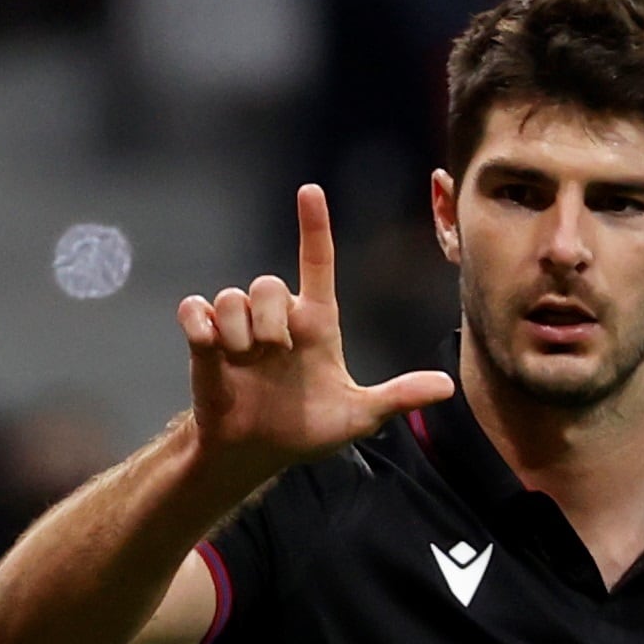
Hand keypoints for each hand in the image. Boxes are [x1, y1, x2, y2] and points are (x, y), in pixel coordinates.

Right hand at [178, 185, 450, 478]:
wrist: (257, 451)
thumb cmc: (307, 429)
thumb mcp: (360, 416)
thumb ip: (399, 396)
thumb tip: (448, 386)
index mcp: (316, 325)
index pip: (317, 264)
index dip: (314, 227)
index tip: (312, 192)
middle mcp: (278, 319)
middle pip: (268, 282)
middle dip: (271, 319)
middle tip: (276, 354)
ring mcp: (238, 328)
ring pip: (232, 296)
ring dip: (240, 334)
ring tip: (246, 363)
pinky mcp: (205, 341)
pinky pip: (195, 309)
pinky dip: (200, 325)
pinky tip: (212, 346)